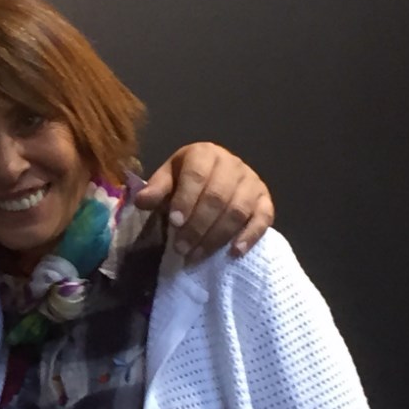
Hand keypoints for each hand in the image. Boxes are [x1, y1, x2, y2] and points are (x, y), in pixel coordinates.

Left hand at [135, 142, 273, 260]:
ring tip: (196, 255)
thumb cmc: (185, 181)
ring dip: (216, 236)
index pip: (196, 175)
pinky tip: (234, 252)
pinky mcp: (265, 200)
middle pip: (218, 197)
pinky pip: (263, 218)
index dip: (185, 200)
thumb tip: (142, 201)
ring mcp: (252, 182)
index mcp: (205, 154)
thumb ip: (156, 189)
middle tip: (181, 248)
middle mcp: (232, 164)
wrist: (213, 178)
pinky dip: (250, 236)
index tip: (174, 223)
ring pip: (238, 211)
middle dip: (198, 226)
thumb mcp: (167, 180)